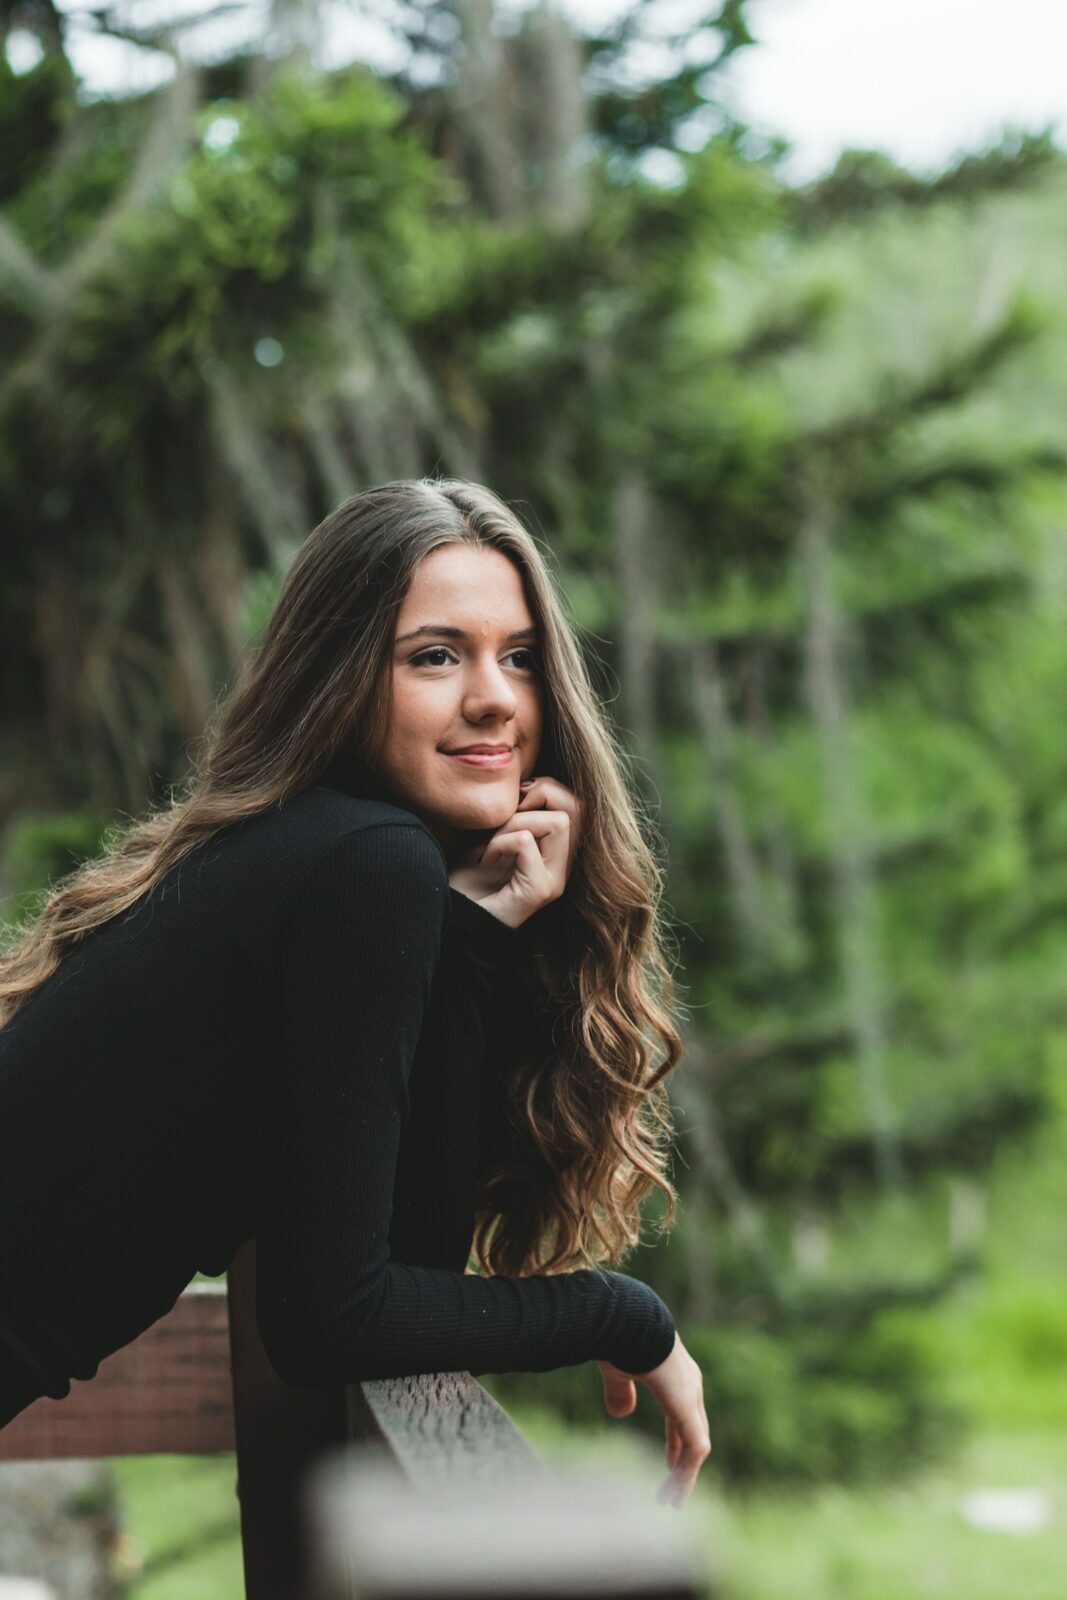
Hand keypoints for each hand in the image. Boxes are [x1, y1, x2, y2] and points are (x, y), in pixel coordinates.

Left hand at [447, 775, 582, 928]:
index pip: (577, 803)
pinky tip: (484, 859)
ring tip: (492, 843)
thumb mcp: (493, 832)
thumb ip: (516, 811)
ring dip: (514, 823)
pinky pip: (526, 842)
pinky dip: (499, 842)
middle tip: (505, 815)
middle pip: (575, 808)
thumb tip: (527, 781)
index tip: (514, 799)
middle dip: (537, 798)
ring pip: (557, 822)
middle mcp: (562, 867)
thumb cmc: (468, 876)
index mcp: (556, 852)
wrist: (452, 917)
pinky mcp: (539, 891)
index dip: (547, 787)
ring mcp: (554, 881)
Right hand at [597, 1333, 709, 1510]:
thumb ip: (620, 1391)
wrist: (626, 1319)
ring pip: (696, 1445)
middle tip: (673, 1489)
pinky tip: (674, 1491)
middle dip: (683, 1462)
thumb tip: (621, 1414)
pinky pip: (695, 1449)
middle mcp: (689, 1384)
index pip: (683, 1415)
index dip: (676, 1442)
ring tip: (672, 1500)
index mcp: (675, 1374)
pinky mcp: (688, 1407)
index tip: (669, 1465)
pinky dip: (686, 1474)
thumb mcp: (617, 1370)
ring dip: (685, 1476)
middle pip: (694, 1432)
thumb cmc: (618, 1336)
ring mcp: (691, 1395)